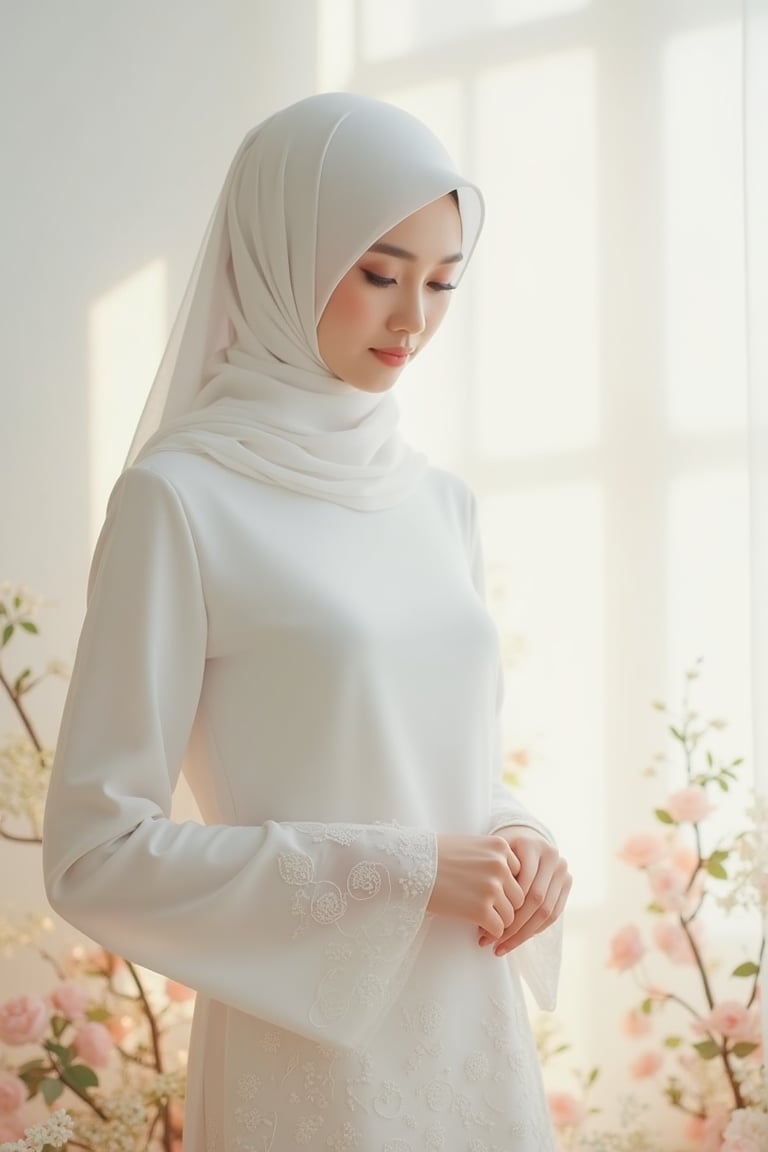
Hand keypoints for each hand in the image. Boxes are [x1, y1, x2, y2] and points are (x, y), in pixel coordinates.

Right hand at [427, 834, 524, 940]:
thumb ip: (493, 859)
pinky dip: (490, 932)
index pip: (519, 874)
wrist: (411, 865)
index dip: (507, 887)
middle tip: (489, 912)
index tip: (493, 894)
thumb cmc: (437, 855)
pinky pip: (498, 928)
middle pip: (518, 896)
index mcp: (500, 847)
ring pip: (510, 915)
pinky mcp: (481, 909)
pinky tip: (479, 930)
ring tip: (482, 921)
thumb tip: (507, 882)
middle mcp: (500, 866)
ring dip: (498, 920)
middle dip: (505, 906)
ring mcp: (492, 888)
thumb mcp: (472, 846)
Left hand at [478, 828, 570, 955]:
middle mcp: (552, 856)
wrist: (524, 840)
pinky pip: (554, 914)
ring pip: (547, 911)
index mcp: (532, 846)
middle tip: (491, 942)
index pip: (522, 885)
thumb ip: (491, 875)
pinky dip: (535, 930)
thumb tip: (483, 916)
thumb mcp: (493, 856)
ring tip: (502, 947)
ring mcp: (562, 870)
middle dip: (513, 926)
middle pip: (536, 900)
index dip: (505, 909)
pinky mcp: (567, 883)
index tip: (483, 927)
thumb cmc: (500, 851)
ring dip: (523, 934)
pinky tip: (516, 940)